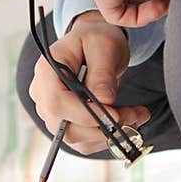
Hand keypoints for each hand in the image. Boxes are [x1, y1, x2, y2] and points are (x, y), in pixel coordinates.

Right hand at [28, 12, 150, 155]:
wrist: (93, 47)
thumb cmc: (96, 39)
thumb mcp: (103, 46)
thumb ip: (103, 72)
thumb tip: (105, 100)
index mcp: (46, 70)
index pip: (56, 102)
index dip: (84, 114)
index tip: (115, 114)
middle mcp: (43, 95)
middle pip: (65, 126)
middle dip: (104, 126)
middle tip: (136, 114)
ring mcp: (52, 113)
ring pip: (77, 138)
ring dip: (110, 134)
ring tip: (137, 115)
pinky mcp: (66, 124)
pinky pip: (85, 142)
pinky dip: (108, 136)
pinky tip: (127, 120)